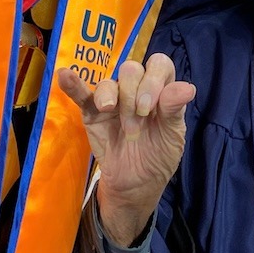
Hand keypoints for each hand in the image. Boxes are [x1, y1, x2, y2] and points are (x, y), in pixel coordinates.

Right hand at [58, 54, 194, 246]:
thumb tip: (188, 87)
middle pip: (131, 69)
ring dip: (111, 95)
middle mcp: (136, 89)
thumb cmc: (158, 157)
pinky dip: (73, 84)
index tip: (151, 106)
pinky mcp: (92, 112)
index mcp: (160, 90)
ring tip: (110, 111)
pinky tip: (65, 75)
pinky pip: (82, 94)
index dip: (154, 78)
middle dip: (133, 92)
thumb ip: (174, 110)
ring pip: (109, 82)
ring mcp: (113, 99)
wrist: (134, 187)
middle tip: (137, 118)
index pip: (159, 65)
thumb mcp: (172, 137)